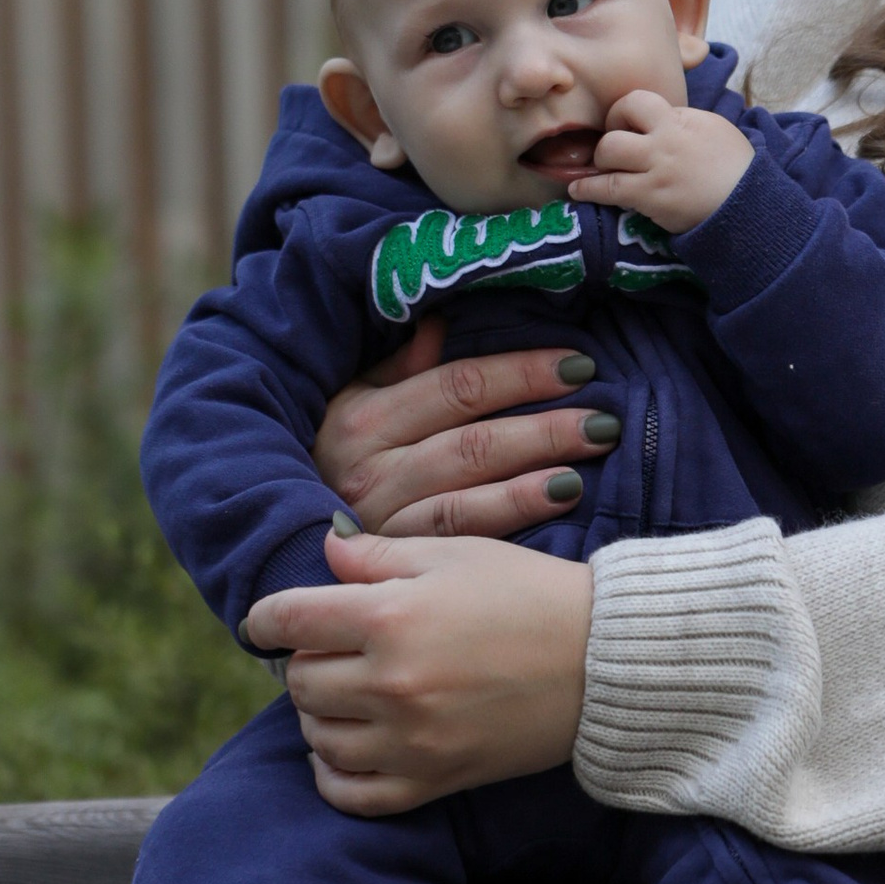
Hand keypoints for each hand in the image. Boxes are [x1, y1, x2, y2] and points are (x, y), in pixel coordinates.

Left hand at [244, 529, 593, 813]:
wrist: (604, 660)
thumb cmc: (529, 594)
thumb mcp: (454, 555)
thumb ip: (378, 556)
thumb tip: (325, 552)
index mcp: (389, 618)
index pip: (288, 619)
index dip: (266, 618)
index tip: (265, 621)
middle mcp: (391, 684)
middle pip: (299, 680)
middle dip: (307, 660)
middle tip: (335, 649)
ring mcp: (411, 741)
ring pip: (318, 737)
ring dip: (320, 713)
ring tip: (347, 693)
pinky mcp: (434, 780)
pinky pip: (351, 794)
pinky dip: (334, 773)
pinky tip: (346, 747)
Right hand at [312, 317, 620, 538]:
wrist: (281, 537)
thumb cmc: (330, 461)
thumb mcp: (349, 404)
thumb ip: (397, 367)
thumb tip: (442, 322)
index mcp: (362, 418)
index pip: (455, 386)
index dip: (518, 373)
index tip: (575, 365)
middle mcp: (369, 469)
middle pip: (471, 441)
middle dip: (542, 426)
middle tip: (603, 417)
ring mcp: (383, 521)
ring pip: (470, 492)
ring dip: (535, 472)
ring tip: (589, 455)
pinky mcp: (397, 561)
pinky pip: (461, 536)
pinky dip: (512, 516)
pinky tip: (558, 500)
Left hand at [569, 88, 752, 232]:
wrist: (749, 205)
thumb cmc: (736, 169)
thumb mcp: (714, 130)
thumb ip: (683, 123)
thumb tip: (658, 121)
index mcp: (684, 118)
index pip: (640, 100)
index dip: (626, 112)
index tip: (627, 126)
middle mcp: (668, 136)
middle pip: (620, 117)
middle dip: (610, 132)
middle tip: (613, 149)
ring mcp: (657, 166)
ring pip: (609, 150)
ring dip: (599, 161)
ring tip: (599, 170)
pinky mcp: (650, 196)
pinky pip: (607, 187)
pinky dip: (587, 189)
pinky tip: (578, 190)